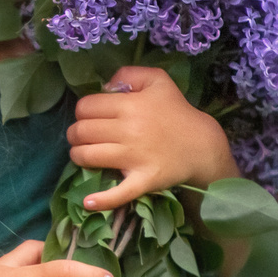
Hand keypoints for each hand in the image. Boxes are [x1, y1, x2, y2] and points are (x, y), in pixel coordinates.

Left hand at [69, 66, 238, 211]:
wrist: (202, 145)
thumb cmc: (177, 111)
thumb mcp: (157, 80)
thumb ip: (129, 74)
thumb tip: (104, 85)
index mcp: (129, 105)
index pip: (86, 107)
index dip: (82, 111)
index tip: (89, 117)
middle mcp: (128, 130)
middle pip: (81, 131)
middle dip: (75, 134)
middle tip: (82, 137)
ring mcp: (134, 157)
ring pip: (88, 156)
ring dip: (78, 156)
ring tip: (83, 155)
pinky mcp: (143, 180)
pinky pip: (119, 192)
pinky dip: (102, 200)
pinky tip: (88, 203)